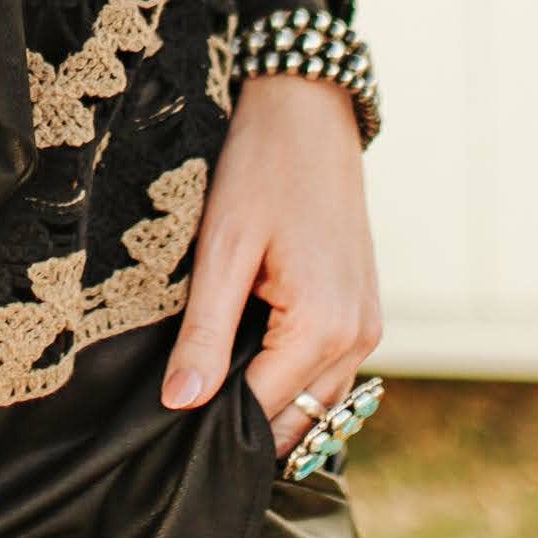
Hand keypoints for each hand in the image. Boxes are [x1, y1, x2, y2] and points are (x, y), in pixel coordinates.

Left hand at [159, 71, 380, 448]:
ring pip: (316, 403)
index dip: (211, 423)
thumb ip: (204, 334)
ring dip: (270, 404)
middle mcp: (359, 338)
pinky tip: (248, 357)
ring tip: (213, 381)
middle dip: (242, 422)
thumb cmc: (261, 170)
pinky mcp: (364, 312)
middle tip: (185, 404)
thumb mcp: (222, 251)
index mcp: (325, 328)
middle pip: (294, 419)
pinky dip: (293, 378)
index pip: (261, 413)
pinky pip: (330, 372)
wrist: (309, 113)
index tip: (168, 420)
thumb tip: (180, 405)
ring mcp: (368, 327)